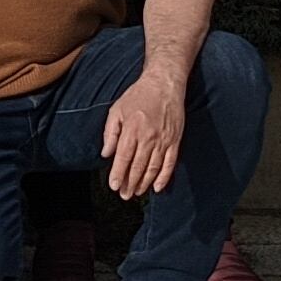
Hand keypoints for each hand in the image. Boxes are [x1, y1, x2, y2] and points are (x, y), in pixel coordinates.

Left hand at [101, 60, 188, 202]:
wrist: (164, 84)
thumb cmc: (138, 96)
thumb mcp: (117, 110)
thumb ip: (110, 133)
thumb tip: (106, 154)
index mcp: (132, 129)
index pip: (123, 158)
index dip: (118, 174)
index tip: (113, 186)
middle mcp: (148, 137)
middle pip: (138, 166)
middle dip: (130, 183)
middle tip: (124, 195)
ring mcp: (163, 140)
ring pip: (153, 168)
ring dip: (144, 183)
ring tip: (137, 193)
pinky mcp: (175, 140)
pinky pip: (170, 163)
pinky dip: (164, 177)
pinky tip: (157, 187)